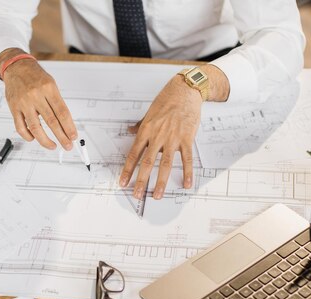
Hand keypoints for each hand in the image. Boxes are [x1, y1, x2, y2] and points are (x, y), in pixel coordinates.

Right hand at [0, 50, 76, 149]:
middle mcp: (36, 96)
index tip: (73, 136)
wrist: (16, 67)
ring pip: (36, 127)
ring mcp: (24, 103)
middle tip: (67, 145)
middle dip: (61, 136)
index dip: (69, 127)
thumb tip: (66, 124)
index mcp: (49, 89)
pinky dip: (28, 136)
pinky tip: (34, 138)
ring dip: (45, 140)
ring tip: (53, 146)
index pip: (62, 112)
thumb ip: (57, 102)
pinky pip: (20, 127)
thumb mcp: (51, 84)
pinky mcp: (14, 108)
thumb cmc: (35, 77)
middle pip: (51, 121)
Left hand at [119, 75, 201, 199]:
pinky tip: (186, 184)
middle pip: (147, 163)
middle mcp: (158, 136)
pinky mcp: (187, 139)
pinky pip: (187, 159)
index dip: (127, 170)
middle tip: (137, 195)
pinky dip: (187, 172)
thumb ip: (140, 125)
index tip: (123, 182)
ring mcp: (173, 138)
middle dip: (141, 181)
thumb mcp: (149, 112)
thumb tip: (130, 130)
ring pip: (165, 164)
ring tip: (157, 195)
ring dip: (160, 182)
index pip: (134, 154)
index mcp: (146, 131)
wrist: (185, 91)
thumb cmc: (167, 100)